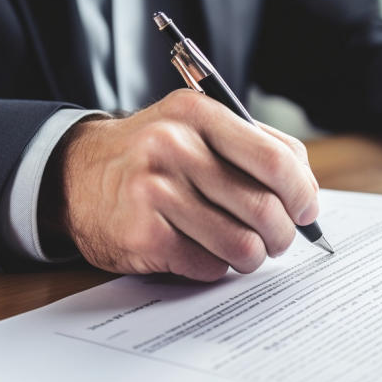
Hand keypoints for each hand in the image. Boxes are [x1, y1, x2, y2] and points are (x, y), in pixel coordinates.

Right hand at [53, 89, 318, 280]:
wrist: (75, 177)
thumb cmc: (150, 157)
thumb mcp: (193, 129)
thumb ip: (249, 148)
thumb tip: (305, 195)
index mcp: (197, 114)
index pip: (275, 158)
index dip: (302, 192)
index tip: (307, 211)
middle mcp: (174, 147)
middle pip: (264, 207)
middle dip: (283, 234)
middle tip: (278, 240)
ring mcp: (155, 191)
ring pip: (241, 243)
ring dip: (253, 257)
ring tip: (246, 252)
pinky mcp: (144, 234)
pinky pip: (209, 265)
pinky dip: (215, 267)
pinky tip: (202, 253)